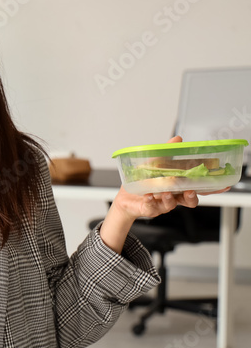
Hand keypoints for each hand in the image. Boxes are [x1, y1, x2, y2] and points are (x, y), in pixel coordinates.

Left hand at [110, 136, 229, 222]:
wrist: (125, 196)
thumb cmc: (143, 181)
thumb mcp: (155, 163)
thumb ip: (167, 153)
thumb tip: (178, 139)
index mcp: (179, 186)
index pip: (198, 188)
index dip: (211, 188)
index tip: (222, 185)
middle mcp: (173, 196)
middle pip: (189, 200)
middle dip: (191, 196)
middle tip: (190, 191)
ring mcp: (161, 204)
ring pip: (171, 205)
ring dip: (170, 199)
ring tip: (165, 192)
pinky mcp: (148, 209)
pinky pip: (151, 207)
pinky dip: (150, 201)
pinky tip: (148, 196)